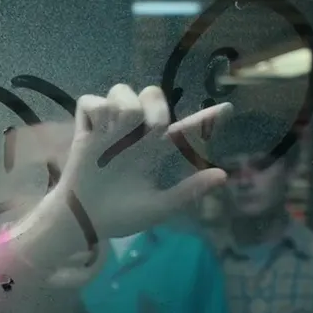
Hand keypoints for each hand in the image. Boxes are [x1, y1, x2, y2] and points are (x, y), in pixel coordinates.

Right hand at [4, 84, 230, 275]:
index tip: (228, 109)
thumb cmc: (120, 217)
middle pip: (151, 93)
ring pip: (122, 91)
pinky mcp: (85, 129)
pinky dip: (96, 110)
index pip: (186, 129)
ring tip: (118, 133)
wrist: (85, 222)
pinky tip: (98, 131)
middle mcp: (136, 133)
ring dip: (124, 107)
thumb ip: (188, 191)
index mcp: (156, 150)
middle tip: (153, 129)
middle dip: (156, 105)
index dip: (208, 119)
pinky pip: (91, 101)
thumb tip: (223, 175)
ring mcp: (110, 128)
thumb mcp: (159, 208)